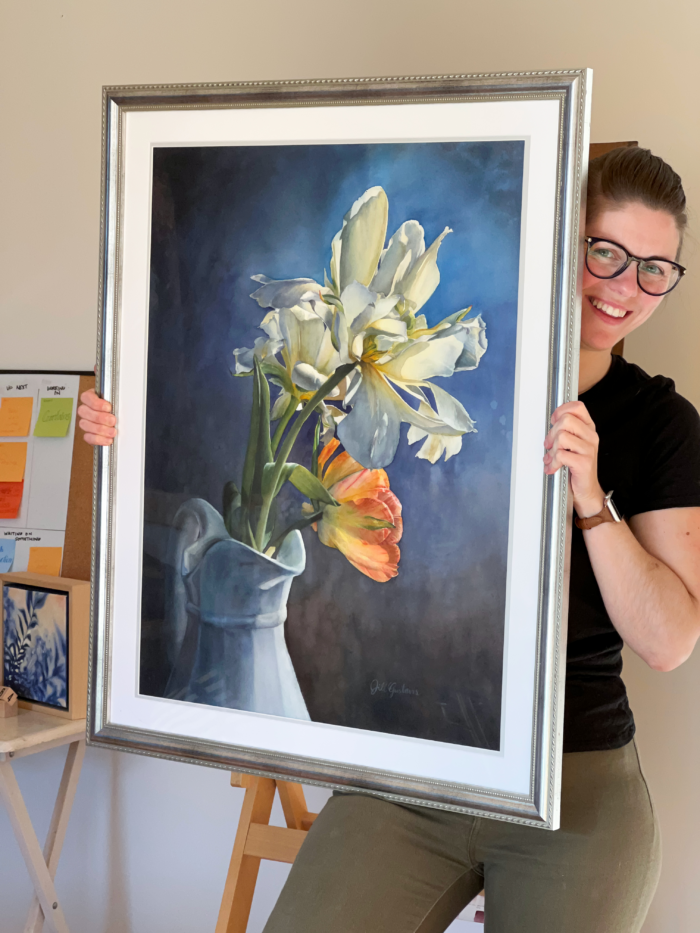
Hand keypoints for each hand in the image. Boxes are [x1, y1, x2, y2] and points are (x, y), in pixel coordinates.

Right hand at [78, 388, 115, 445]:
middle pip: (84, 412)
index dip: (96, 403)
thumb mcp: (115, 401)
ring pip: (84, 424)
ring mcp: (85, 421)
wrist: (118, 419)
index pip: (86, 397)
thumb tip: (119, 405)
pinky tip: (108, 439)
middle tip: (112, 420)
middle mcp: (86, 409)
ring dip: (100, 429)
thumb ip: (114, 402)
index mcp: (90, 397)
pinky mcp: (88, 433)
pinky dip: (98, 439)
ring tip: (112, 431)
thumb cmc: (115, 407)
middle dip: (100, 417)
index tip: (108, 407)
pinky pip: (87, 437)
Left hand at [544, 401, 603, 517]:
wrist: (586, 490)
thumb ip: (566, 430)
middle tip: (549, 444)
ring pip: (562, 437)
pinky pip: (561, 455)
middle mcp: (591, 436)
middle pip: (566, 420)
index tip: (553, 420)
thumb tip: (552, 421)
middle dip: (552, 432)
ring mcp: (589, 449)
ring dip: (552, 449)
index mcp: (588, 428)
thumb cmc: (578, 466)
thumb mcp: (573, 445)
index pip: (577, 407)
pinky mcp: (584, 462)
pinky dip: (553, 462)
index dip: (561, 411)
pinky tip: (553, 467)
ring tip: (551, 458)